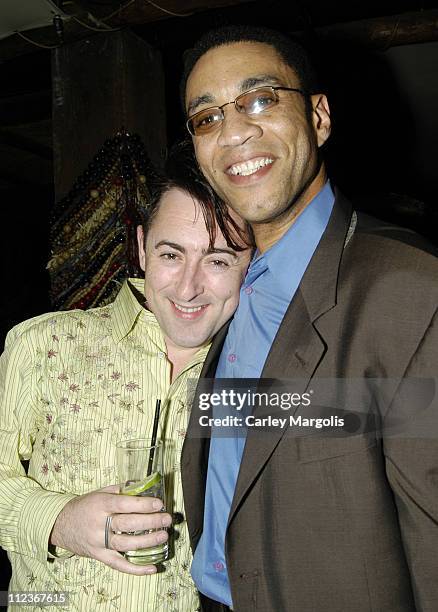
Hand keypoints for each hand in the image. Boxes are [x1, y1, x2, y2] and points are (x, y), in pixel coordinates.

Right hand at [50, 484, 171, 574]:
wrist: (61, 524)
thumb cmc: (85, 506)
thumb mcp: (100, 492)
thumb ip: (121, 490)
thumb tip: (144, 485)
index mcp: (100, 504)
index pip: (124, 504)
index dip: (143, 504)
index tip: (159, 504)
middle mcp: (99, 524)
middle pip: (128, 524)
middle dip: (150, 521)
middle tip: (167, 519)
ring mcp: (99, 542)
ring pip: (125, 544)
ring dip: (147, 542)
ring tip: (163, 536)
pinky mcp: (99, 556)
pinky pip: (118, 564)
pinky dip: (135, 568)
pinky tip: (152, 568)